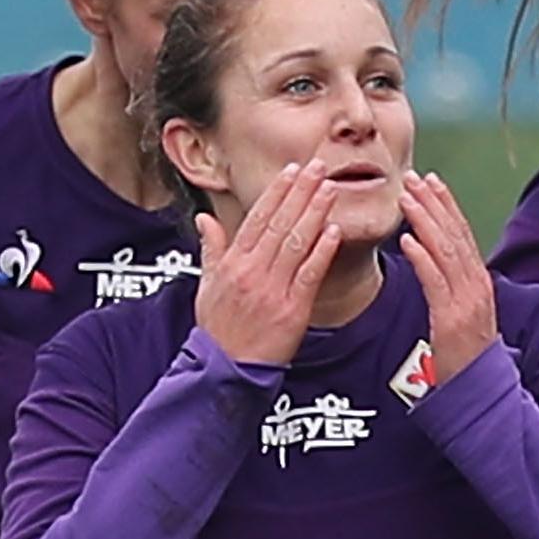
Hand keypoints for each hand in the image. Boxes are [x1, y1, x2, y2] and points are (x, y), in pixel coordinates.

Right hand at [193, 162, 343, 366]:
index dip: (277, 192)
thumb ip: (210, 248)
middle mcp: (252, 272)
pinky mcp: (292, 311)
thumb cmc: (218, 329)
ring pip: (296, 243)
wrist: (226, 370)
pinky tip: (333, 230)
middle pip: (280, 223)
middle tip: (318, 167)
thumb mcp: (205, 285)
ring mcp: (273, 290)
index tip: (292, 170)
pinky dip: (322, 252)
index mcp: (233, 263)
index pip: (257, 218)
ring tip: (330, 189)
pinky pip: (309, 275)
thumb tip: (204, 218)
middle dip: (301, 192)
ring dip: (315, 213)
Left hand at [398, 171, 496, 388]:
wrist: (482, 394)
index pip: (463, 234)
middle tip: (414, 177)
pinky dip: (422, 259)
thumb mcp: (462, 315)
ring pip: (446, 252)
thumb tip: (437, 265)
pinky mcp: (452, 321)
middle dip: (434, 203)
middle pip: (455, 235)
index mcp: (479, 282)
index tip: (431, 180)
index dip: (447, 205)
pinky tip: (407, 241)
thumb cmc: (467, 357)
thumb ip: (452, 289)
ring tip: (406, 198)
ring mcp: (467, 302)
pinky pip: (436, 283)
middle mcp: (477, 286)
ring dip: (425, 221)